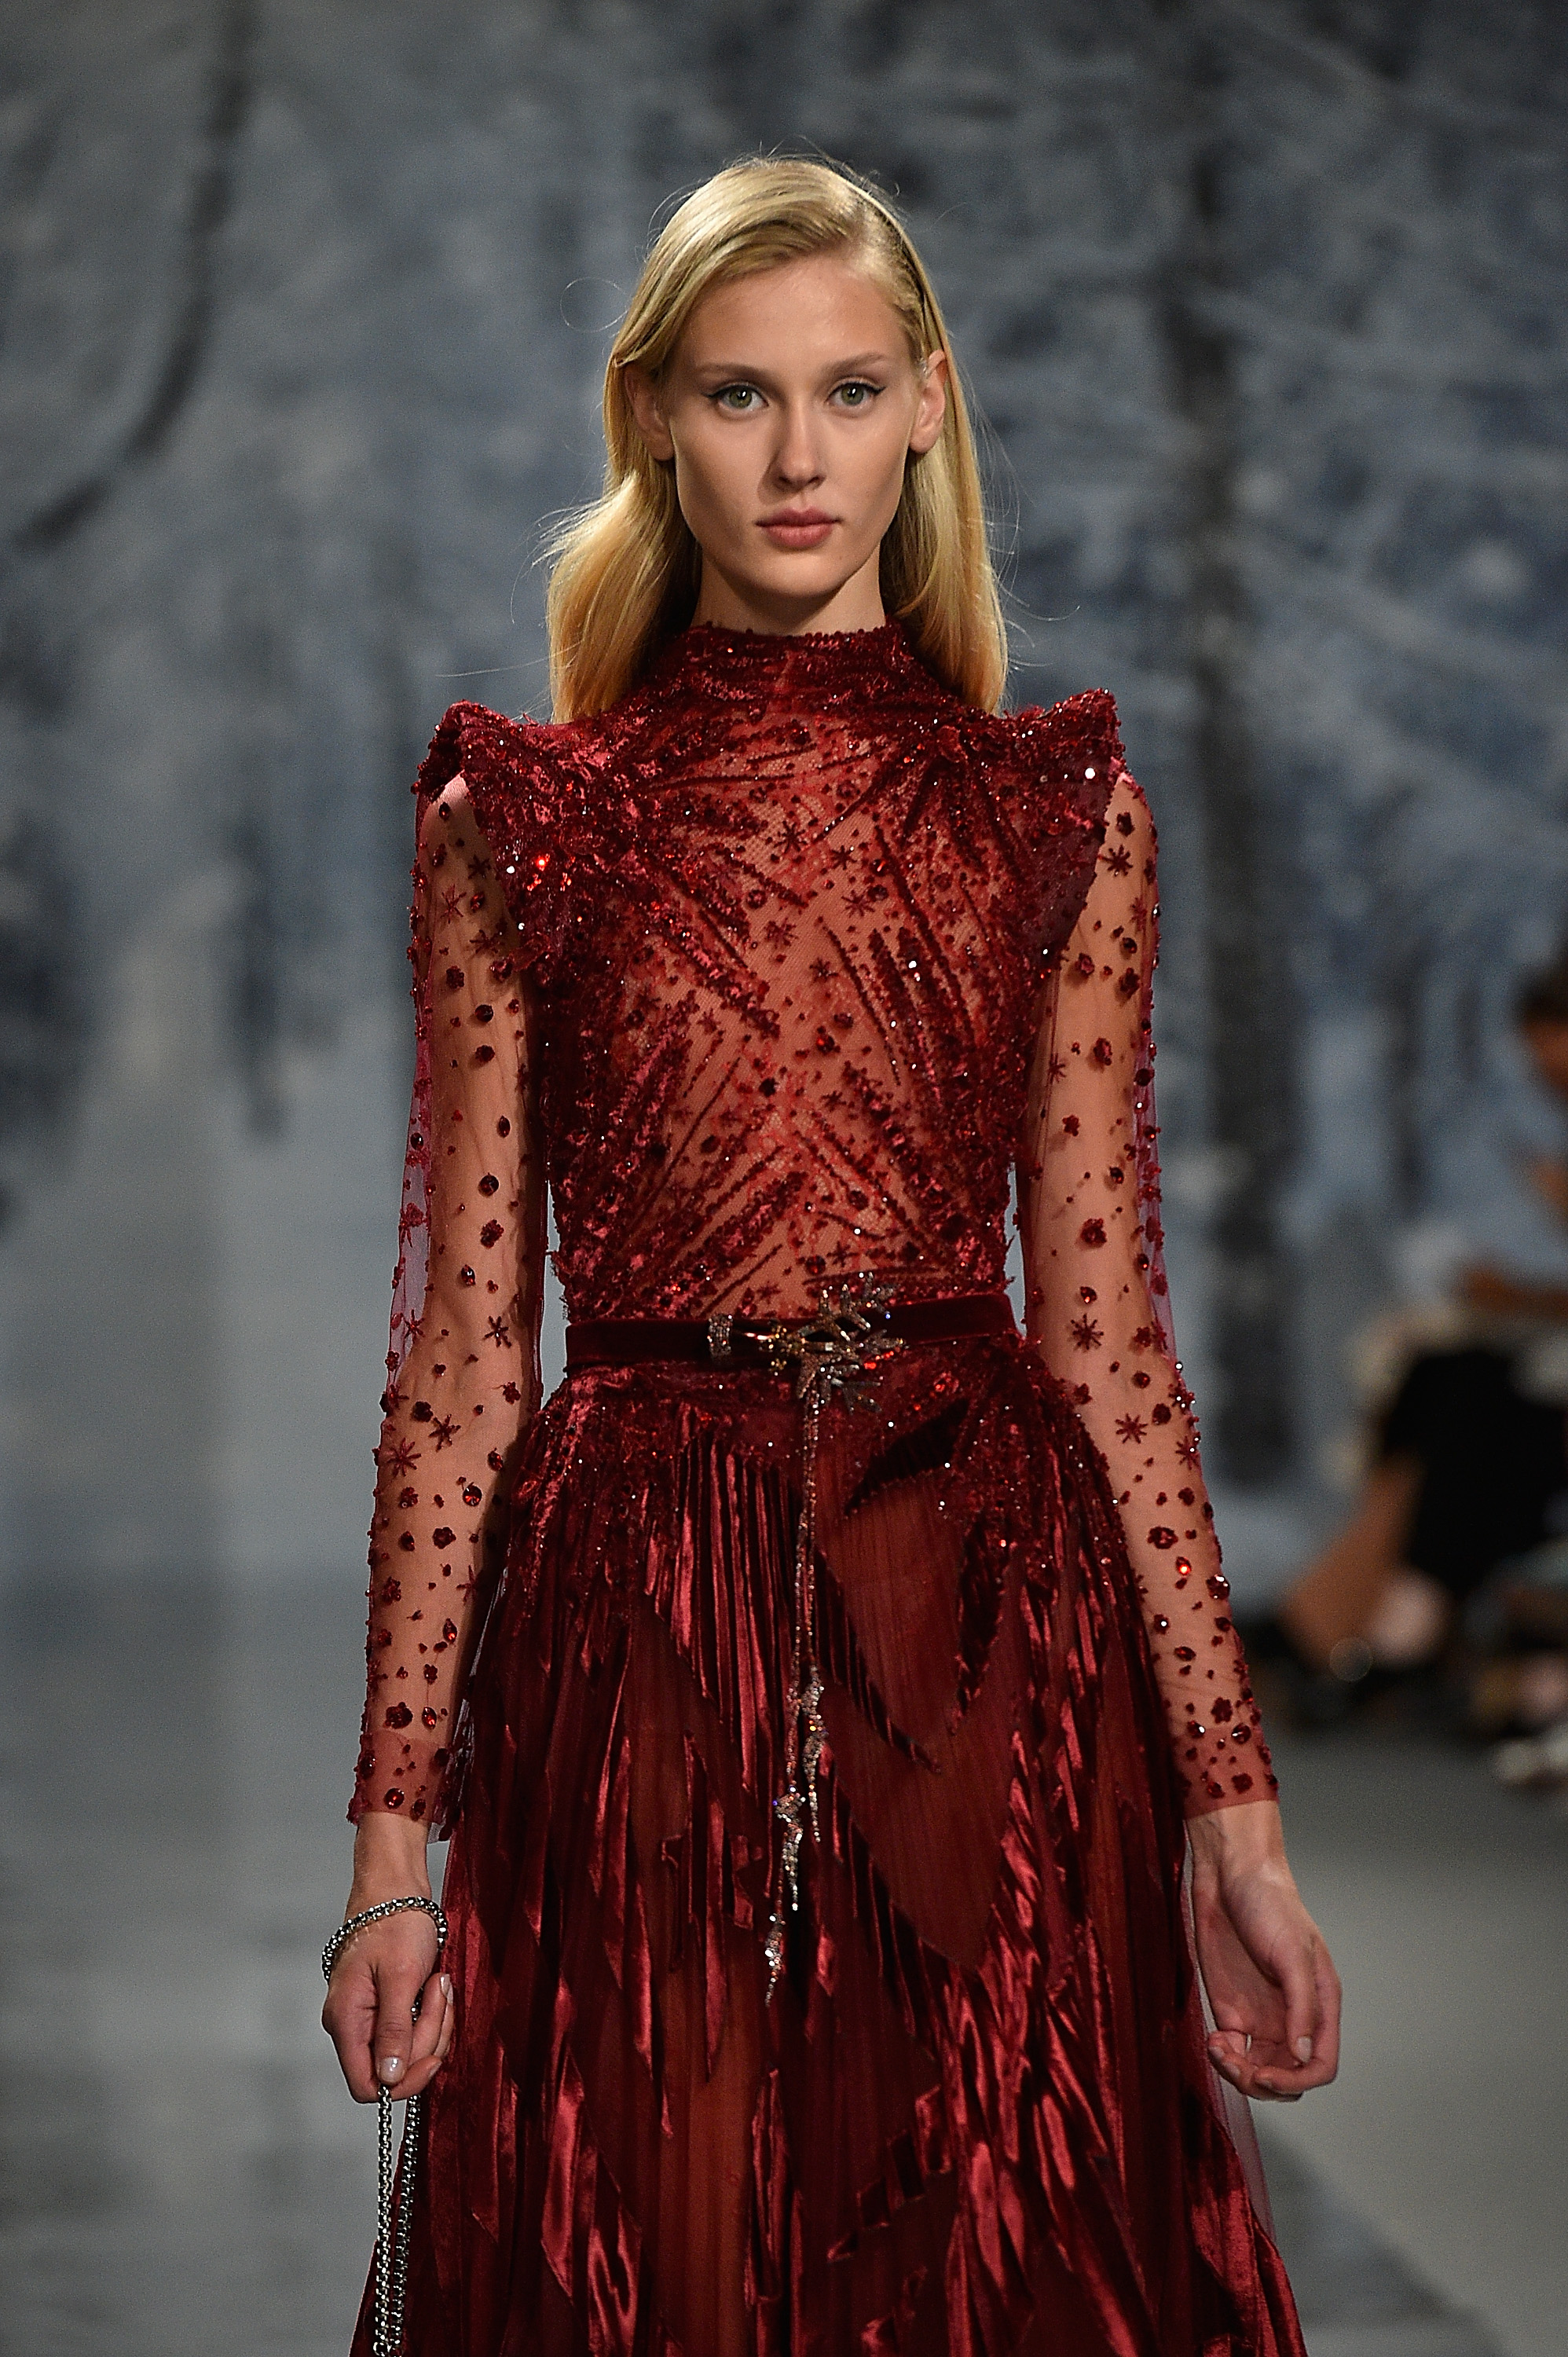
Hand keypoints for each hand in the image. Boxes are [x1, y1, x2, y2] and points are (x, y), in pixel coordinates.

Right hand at [322, 1815, 454, 2102]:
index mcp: (345, 2021)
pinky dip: (432, 2014)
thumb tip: (388, 2081)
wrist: (394, 1887)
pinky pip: (412, 2030)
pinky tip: (436, 1985)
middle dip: (428, 2038)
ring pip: (408, 2051)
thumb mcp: (400, 1977)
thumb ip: (393, 2031)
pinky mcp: (384, 2008)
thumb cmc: (395, 1922)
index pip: (366, 2086)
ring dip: (434, 2022)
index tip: (433, 2054)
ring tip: (439, 1982)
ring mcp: (366, 2018)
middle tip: (439, 1991)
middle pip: (394, 2068)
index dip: (403, 2080)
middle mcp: (351, 2025)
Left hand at [1188, 1801, 1339, 2102]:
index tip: (1267, 2074)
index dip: (1298, 2081)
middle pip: (1289, 2076)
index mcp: (1318, 2005)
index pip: (1321, 2065)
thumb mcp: (1291, 1953)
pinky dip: (1223, 2058)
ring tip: (1220, 2051)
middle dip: (1265, 2084)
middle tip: (1237, 2064)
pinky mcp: (1231, 2010)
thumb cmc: (1270, 1904)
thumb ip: (1300, 2006)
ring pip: (1259, 2071)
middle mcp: (1291, 2018)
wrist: (1229, 1876)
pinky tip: (1214, 2041)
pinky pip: (1232, 2053)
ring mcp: (1261, 2017)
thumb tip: (1302, 2056)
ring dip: (1241, 2076)